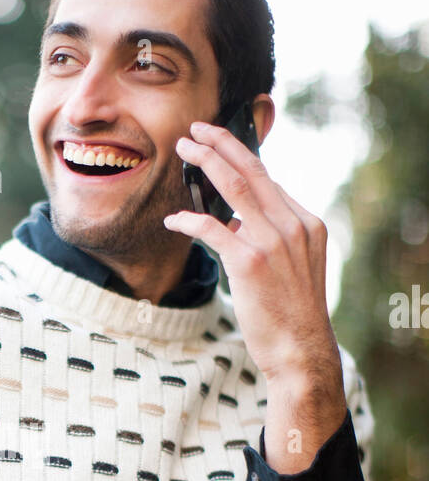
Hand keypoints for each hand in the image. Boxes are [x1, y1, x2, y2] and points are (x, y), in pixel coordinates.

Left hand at [165, 120, 341, 385]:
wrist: (301, 352)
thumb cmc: (291, 316)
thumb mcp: (293, 268)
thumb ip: (269, 239)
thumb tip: (234, 223)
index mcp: (307, 223)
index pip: (270, 181)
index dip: (240, 159)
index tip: (218, 145)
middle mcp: (293, 225)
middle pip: (252, 170)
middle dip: (221, 143)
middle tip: (196, 128)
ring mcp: (273, 242)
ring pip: (234, 188)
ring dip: (205, 162)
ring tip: (184, 148)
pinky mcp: (250, 263)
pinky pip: (213, 228)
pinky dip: (190, 220)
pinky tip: (174, 219)